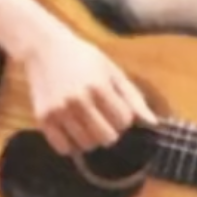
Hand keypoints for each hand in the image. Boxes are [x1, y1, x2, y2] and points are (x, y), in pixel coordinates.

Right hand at [21, 27, 154, 156]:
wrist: (45, 48)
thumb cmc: (83, 58)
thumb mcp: (112, 71)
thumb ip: (133, 97)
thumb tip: (153, 123)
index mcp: (98, 86)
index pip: (123, 121)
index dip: (124, 119)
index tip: (116, 110)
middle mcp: (78, 100)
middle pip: (106, 137)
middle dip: (110, 131)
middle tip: (103, 119)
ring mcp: (59, 111)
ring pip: (86, 145)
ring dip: (91, 139)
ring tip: (88, 123)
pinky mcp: (43, 118)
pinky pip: (64, 148)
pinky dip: (72, 145)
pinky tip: (73, 130)